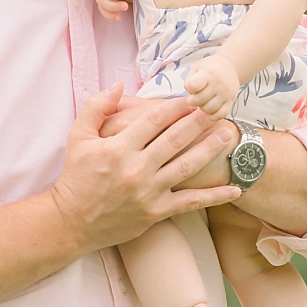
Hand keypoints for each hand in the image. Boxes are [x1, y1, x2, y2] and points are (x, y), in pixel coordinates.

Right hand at [51, 83, 240, 250]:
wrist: (71, 221)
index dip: (176, 106)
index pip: (153, 120)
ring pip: (187, 166)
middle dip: (199, 121)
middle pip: (175, 139)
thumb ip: (96, 107)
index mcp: (117, 148)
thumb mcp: (77, 137)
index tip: (192, 97)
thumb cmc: (75, 177)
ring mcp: (148, 192)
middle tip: (218, 107)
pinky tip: (235, 189)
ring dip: (210, 149)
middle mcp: (135, 168)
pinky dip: (214, 196)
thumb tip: (117, 85)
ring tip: (228, 135)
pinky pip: (190, 202)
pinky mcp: (155, 213)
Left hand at [184, 55, 242, 117]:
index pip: (193, 86)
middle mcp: (218, 84)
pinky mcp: (231, 102)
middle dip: (193, 100)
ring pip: (209, 109)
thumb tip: (190, 94)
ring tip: (203, 101)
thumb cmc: (210, 69)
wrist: (229, 68)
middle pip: (199, 100)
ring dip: (203, 108)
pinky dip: (213, 116)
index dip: (190, 88)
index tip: (192, 86)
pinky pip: (221, 115)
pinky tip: (210, 110)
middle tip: (195, 96)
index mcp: (208, 74)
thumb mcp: (197, 68)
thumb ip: (189, 80)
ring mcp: (226, 94)